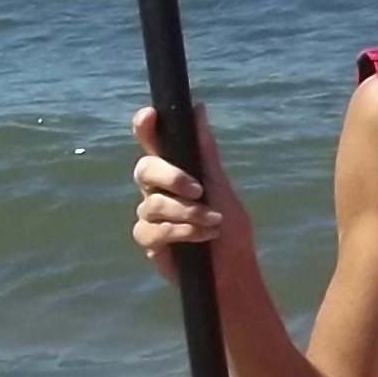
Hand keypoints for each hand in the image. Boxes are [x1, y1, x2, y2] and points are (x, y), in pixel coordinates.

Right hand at [131, 105, 244, 278]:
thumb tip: (198, 108)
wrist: (232, 268)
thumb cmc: (229, 226)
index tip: (149, 115)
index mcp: (174, 170)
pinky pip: (153, 230)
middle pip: (145, 169)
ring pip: (152, 204)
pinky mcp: (148, 240)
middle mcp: (156, 189)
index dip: (145, 127)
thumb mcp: (220, 185)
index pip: (152, 143)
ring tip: (213, 222)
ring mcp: (149, 215)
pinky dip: (182, 231)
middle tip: (198, 189)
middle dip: (171, 177)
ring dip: (188, 213)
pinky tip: (201, 237)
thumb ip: (204, 150)